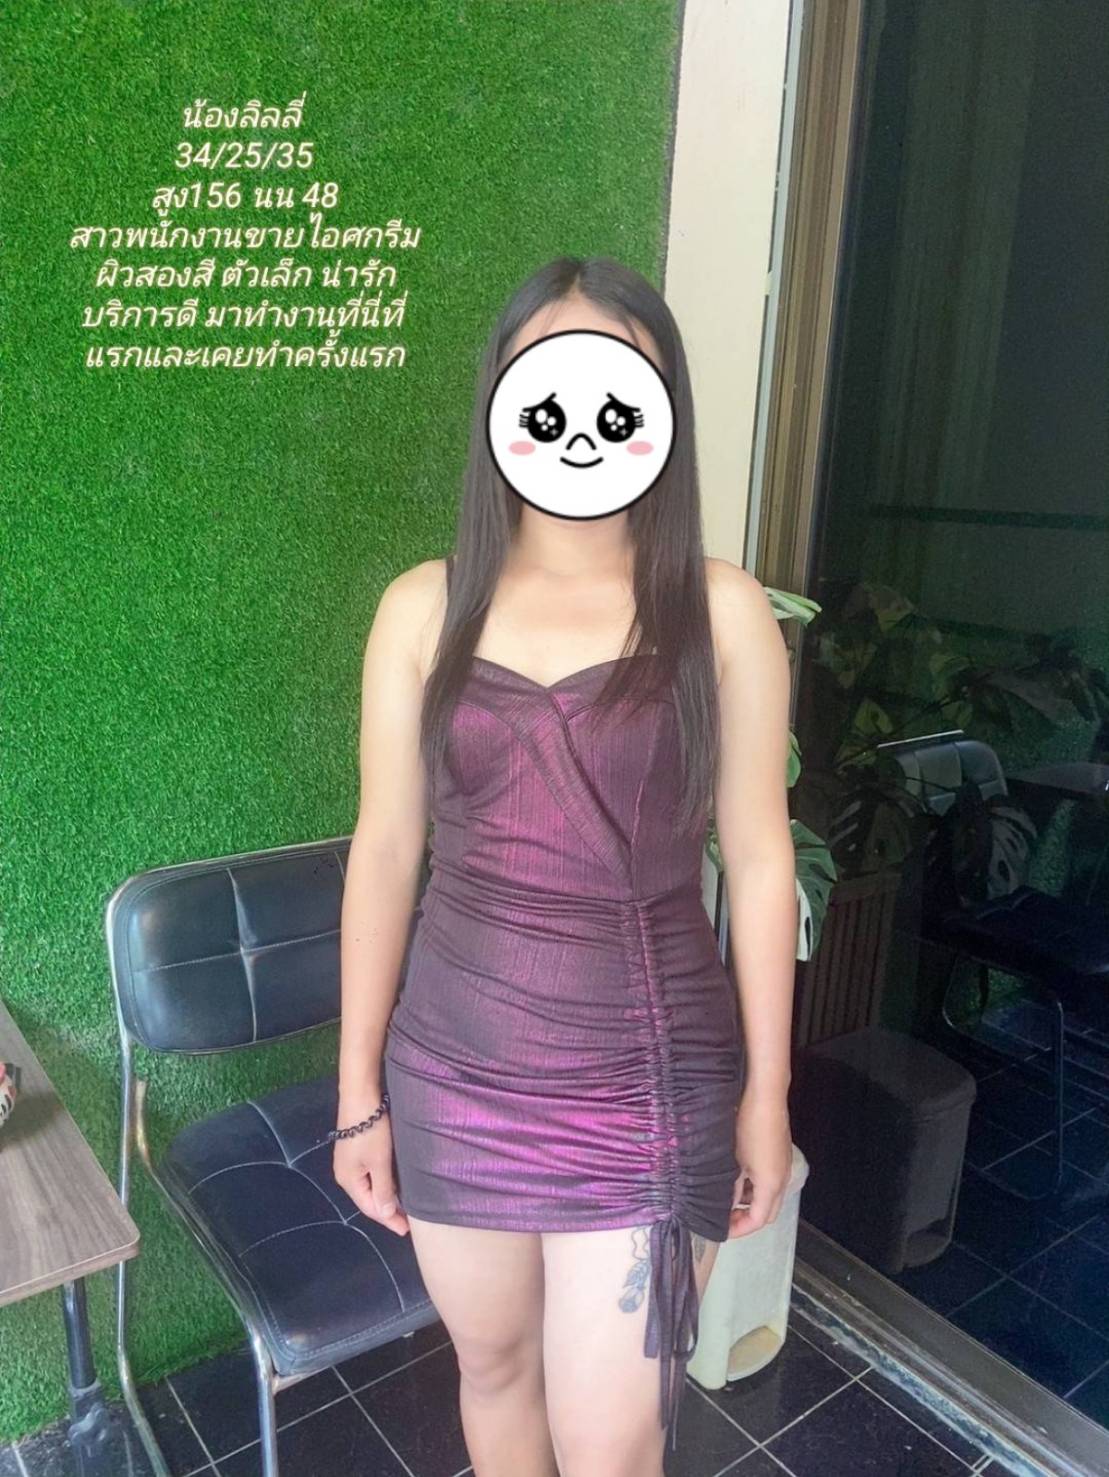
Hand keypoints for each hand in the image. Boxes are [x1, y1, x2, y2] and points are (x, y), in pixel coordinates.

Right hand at [332, 1115, 409, 1236]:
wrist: (360, 1096)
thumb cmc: (371, 1131)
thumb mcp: (379, 1162)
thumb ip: (383, 1189)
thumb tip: (384, 1213)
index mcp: (348, 1180)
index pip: (370, 1208)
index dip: (388, 1220)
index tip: (407, 1230)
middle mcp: (346, 1174)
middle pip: (369, 1199)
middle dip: (387, 1211)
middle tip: (408, 1221)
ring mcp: (350, 1161)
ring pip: (370, 1186)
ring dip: (386, 1196)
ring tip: (404, 1206)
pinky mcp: (356, 1149)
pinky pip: (370, 1174)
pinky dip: (383, 1182)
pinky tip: (395, 1184)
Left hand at [727, 1088, 792, 1239]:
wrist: (766, 1097)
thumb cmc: (749, 1126)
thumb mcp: (735, 1160)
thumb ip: (731, 1186)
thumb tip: (727, 1203)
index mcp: (771, 1185)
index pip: (758, 1220)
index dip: (739, 1229)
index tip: (722, 1230)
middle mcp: (782, 1179)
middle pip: (768, 1213)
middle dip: (747, 1220)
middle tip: (726, 1219)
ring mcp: (783, 1166)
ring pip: (769, 1196)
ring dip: (751, 1203)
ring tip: (728, 1200)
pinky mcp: (781, 1154)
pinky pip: (770, 1181)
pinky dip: (755, 1187)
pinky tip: (738, 1179)